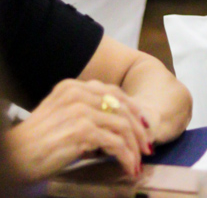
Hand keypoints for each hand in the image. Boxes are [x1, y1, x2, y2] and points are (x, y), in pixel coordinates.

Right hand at [6, 80, 152, 181]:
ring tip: (137, 162)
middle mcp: (78, 94)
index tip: (143, 128)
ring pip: (123, 126)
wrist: (12, 157)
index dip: (134, 111)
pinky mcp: (82, 130)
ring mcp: (81, 111)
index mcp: (73, 87)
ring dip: (134, 148)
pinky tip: (128, 167)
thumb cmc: (35, 142)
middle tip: (146, 148)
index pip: (114, 94)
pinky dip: (126, 156)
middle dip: (139, 131)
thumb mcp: (61, 117)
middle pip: (123, 109)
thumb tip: (116, 123)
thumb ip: (85, 112)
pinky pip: (116, 143)